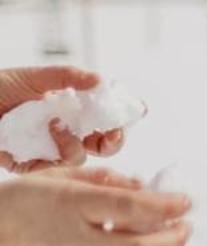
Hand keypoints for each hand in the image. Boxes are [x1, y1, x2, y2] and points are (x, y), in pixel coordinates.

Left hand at [0, 66, 125, 171]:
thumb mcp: (35, 76)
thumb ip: (68, 76)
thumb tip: (101, 81)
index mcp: (70, 110)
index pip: (107, 117)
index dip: (124, 117)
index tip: (136, 112)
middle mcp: (64, 131)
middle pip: (103, 144)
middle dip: (113, 140)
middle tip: (110, 135)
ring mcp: (48, 149)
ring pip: (81, 158)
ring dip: (74, 143)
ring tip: (55, 126)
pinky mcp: (31, 165)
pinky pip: (54, 168)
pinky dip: (55, 154)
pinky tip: (45, 137)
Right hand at [0, 168, 192, 245]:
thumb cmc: (10, 205)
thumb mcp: (50, 179)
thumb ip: (99, 180)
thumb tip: (140, 186)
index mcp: (70, 206)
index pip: (132, 207)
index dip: (167, 205)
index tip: (185, 201)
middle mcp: (75, 241)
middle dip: (173, 240)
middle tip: (185, 228)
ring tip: (166, 244)